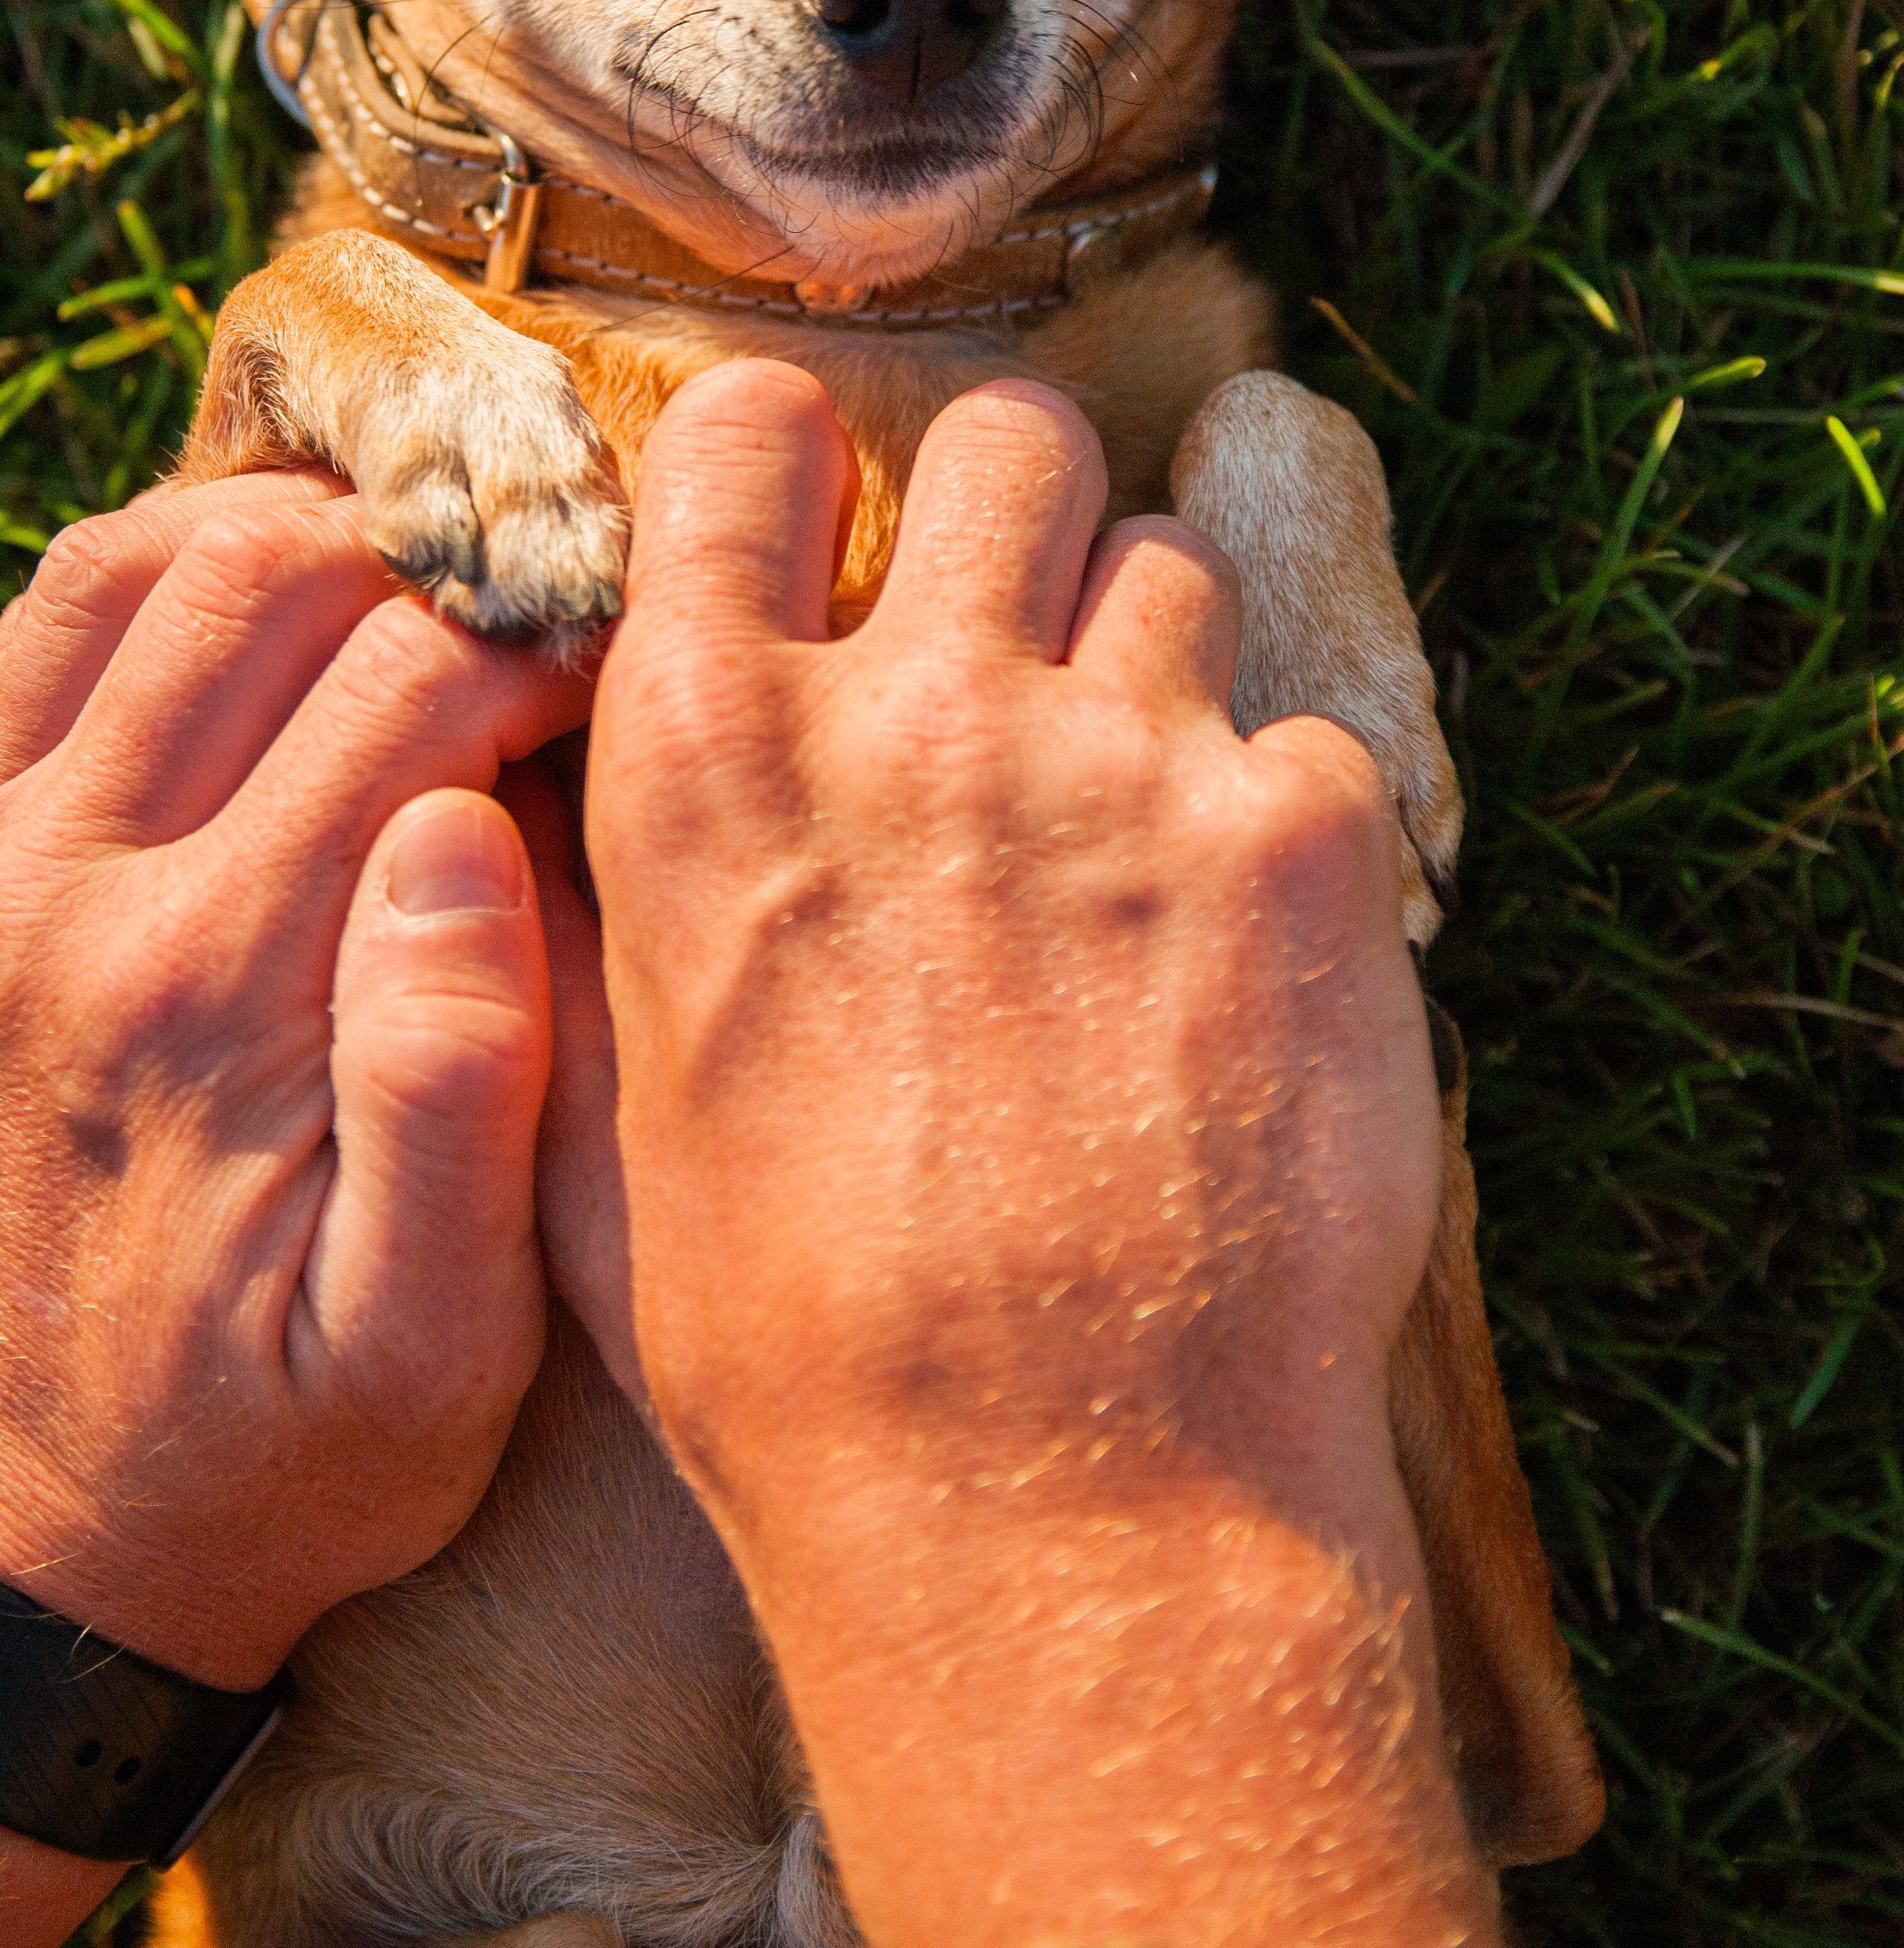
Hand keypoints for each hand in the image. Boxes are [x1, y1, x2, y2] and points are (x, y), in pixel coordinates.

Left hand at [0, 474, 587, 1697]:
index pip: (419, 683)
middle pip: (281, 580)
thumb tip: (477, 835)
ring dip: (308, 537)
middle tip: (549, 614)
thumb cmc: (280, 1453)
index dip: (559, 633)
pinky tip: (275, 620)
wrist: (48, 1544)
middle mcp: (72, 891)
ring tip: (426, 600)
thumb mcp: (432, 1352)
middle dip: (446, 558)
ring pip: (145, 563)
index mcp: (220, 990)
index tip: (642, 668)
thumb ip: (460, 1100)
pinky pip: (38, 621)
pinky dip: (164, 567)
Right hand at [585, 363, 1441, 1549]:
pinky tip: (1242, 974)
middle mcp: (919, 712)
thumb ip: (587, 918)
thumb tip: (552, 813)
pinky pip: (1306, 743)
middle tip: (1026, 638)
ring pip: (1174, 565)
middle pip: (1011, 437)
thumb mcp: (603, 1129)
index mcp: (712, 760)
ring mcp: (1123, 758)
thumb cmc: (798, 1353)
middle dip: (1022, 514)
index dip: (790, 463)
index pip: (744, 437)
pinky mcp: (1301, 839)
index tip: (824, 523)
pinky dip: (1280, 831)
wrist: (1056, 1511)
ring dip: (1154, 669)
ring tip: (1137, 835)